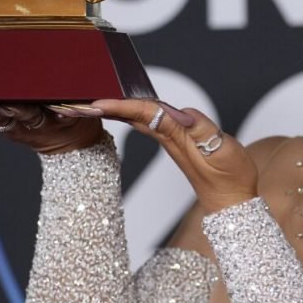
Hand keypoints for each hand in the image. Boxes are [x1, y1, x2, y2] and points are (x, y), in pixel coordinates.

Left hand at [0, 101, 102, 154]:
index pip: (29, 115)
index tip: (6, 104)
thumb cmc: (75, 121)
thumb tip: (63, 101)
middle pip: (1, 117)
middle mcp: (24, 125)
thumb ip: (73, 108)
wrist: (69, 145)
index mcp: (45, 121)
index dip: (17, 110)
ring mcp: (11, 127)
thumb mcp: (81, 114)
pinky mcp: (2, 126)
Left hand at [84, 98, 257, 212]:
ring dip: (110, 110)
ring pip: (135, 118)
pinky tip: (121, 110)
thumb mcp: (222, 152)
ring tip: (85, 103)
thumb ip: (203, 131)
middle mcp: (168, 138)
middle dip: (100, 108)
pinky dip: (130, 113)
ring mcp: (170, 141)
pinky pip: (148, 122)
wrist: (233, 201)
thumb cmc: (231, 177)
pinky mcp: (176, 143)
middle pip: (129, 116)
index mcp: (176, 137)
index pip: (141, 114)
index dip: (117, 105)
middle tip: (70, 103)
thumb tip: (183, 114)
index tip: (92, 101)